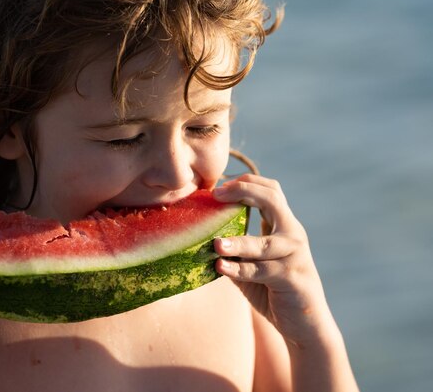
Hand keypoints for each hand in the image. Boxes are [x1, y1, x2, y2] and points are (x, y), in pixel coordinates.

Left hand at [212, 174, 334, 347]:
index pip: (270, 190)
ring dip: (238, 242)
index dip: (246, 182)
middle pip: (272, 200)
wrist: (306, 324)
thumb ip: (234, 248)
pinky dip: (239, 269)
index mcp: (284, 226)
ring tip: (215, 243)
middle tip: (216, 195)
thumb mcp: (252, 263)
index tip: (218, 186)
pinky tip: (220, 268)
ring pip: (264, 244)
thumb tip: (198, 235)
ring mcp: (295, 256)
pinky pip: (261, 272)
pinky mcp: (292, 279)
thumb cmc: (273, 290)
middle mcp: (293, 235)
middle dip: (243, 192)